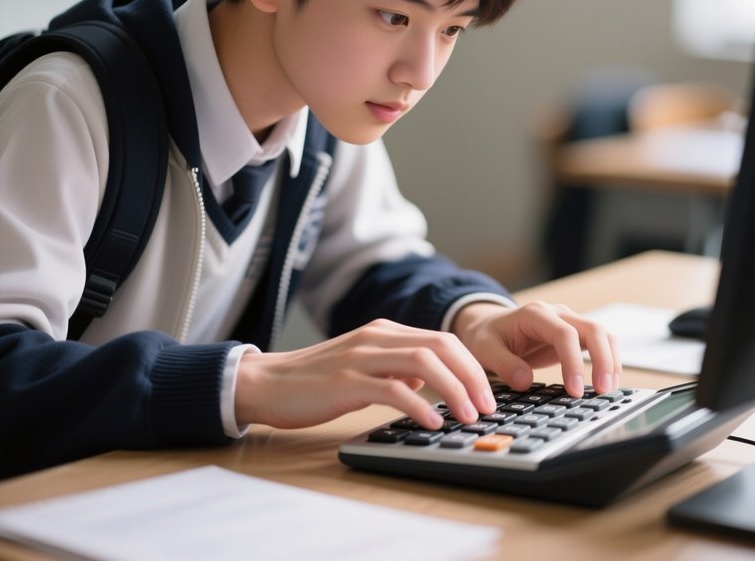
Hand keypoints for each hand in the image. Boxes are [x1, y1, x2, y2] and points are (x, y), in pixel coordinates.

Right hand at [234, 318, 496, 430]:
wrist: (267, 382)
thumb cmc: (315, 379)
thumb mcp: (363, 367)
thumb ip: (395, 370)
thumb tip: (426, 385)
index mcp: (384, 331)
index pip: (442, 340)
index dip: (471, 366)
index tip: (487, 394)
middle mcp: (377, 337)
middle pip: (440, 346)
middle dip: (472, 376)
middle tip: (487, 407)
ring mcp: (361, 355)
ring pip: (423, 363)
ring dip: (454, 390)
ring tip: (467, 416)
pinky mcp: (345, 380)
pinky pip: (391, 389)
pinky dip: (418, 405)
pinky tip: (431, 422)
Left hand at [450, 301, 621, 397]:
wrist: (487, 326)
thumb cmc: (486, 336)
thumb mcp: (484, 349)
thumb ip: (503, 363)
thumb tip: (525, 381)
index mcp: (534, 314)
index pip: (564, 333)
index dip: (573, 362)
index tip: (574, 390)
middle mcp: (556, 314)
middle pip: (593, 329)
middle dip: (603, 360)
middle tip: (602, 391)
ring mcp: (568, 322)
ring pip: (602, 334)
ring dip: (611, 360)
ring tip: (608, 390)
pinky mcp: (574, 336)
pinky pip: (599, 344)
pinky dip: (608, 361)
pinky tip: (606, 383)